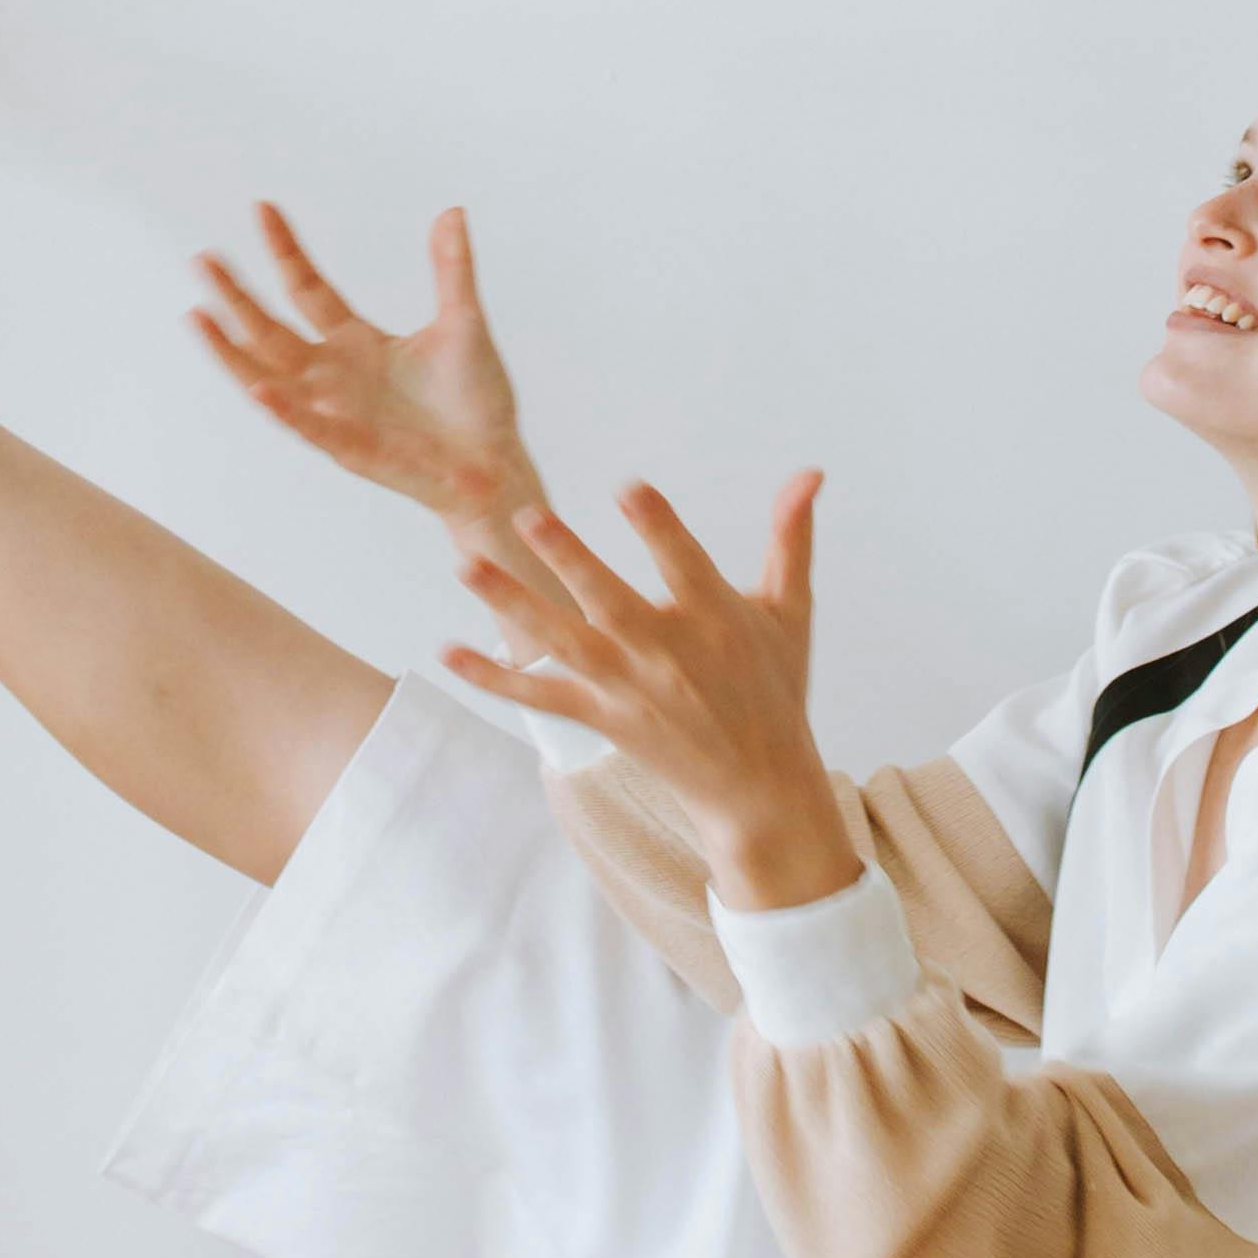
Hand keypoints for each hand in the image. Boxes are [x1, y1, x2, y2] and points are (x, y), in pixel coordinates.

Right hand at [190, 201, 533, 551]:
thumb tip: (451, 211)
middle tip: (203, 257)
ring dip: (232, 350)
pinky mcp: (350, 449)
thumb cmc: (477, 400)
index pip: (308, 289)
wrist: (496, 464)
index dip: (285, 250)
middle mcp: (335, 375)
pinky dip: (282, 407)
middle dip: (237, 296)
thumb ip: (452, 270)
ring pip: (269, 377)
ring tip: (198, 314)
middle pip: (272, 329)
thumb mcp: (464, 323)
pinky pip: (308, 426)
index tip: (262, 208)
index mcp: (357, 343)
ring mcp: (336, 412)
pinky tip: (256, 384)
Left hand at [445, 475, 860, 914]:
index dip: (657, 525)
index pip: (683, 562)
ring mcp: (629, 689)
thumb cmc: (774, 688)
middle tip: (526, 514)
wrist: (759, 786)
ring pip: (562, 642)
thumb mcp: (789, 610)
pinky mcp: (603, 719)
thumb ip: (791, 536)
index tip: (628, 487)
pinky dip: (493, 677)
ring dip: (512, 604)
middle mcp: (668, 653)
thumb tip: (810, 471)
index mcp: (715, 617)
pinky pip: (539, 695)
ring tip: (466, 566)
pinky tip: (448, 651)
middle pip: (610, 600)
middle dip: (568, 559)